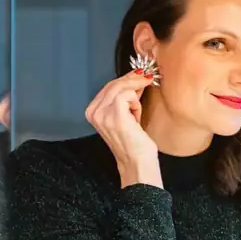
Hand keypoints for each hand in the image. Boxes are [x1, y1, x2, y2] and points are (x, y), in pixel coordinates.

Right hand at [85, 70, 160, 186]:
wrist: (137, 162)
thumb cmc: (134, 142)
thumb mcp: (126, 115)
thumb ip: (125, 98)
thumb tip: (136, 78)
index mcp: (92, 111)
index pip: (108, 86)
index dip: (126, 79)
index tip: (140, 77)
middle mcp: (93, 112)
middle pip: (113, 83)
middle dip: (133, 80)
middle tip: (147, 79)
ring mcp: (102, 114)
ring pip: (120, 87)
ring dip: (135, 95)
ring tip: (137, 112)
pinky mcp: (114, 115)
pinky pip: (127, 94)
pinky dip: (136, 103)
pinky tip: (136, 115)